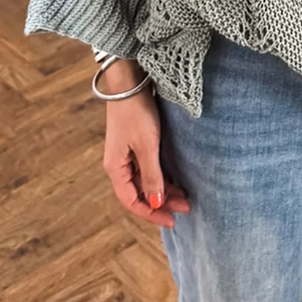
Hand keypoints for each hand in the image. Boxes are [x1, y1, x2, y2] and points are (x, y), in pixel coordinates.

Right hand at [102, 69, 190, 227]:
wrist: (130, 81)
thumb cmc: (135, 112)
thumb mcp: (147, 146)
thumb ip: (151, 176)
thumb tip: (155, 203)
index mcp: (115, 168)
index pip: (132, 201)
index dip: (152, 213)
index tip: (172, 221)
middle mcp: (118, 163)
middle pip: (139, 192)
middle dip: (162, 202)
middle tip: (186, 207)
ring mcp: (126, 153)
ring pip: (145, 180)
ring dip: (164, 189)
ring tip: (185, 195)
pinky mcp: (135, 142)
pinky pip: (147, 167)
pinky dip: (161, 175)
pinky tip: (175, 178)